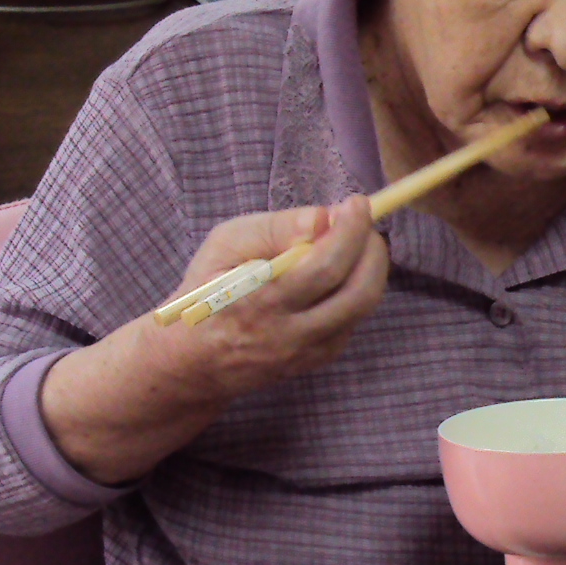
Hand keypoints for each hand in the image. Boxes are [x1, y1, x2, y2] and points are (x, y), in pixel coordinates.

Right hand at [162, 196, 388, 404]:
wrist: (193, 359)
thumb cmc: (207, 291)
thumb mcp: (224, 246)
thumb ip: (274, 229)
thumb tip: (324, 218)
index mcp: (260, 302)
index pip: (323, 268)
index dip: (349, 232)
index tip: (356, 204)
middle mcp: (289, 334)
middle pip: (357, 294)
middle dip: (372, 252)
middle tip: (364, 223)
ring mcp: (307, 352)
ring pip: (362, 309)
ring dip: (371, 269)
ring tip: (357, 243)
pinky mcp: (318, 360)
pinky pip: (354, 321)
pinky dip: (357, 290)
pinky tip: (340, 273)